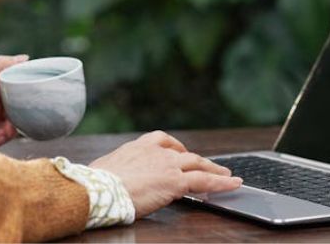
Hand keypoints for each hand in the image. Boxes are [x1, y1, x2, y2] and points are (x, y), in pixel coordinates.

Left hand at [0, 54, 27, 148]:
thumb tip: (23, 58)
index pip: (17, 76)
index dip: (22, 88)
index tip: (23, 98)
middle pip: (20, 100)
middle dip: (15, 116)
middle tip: (5, 124)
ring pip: (17, 118)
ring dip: (7, 130)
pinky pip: (11, 131)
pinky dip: (2, 137)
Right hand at [90, 130, 242, 217]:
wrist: (100, 189)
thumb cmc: (96, 183)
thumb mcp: (105, 169)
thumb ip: (117, 169)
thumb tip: (110, 176)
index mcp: (137, 147)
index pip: (161, 140)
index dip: (174, 147)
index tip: (179, 152)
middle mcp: (155, 151)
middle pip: (184, 152)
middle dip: (198, 159)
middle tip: (209, 165)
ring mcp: (167, 165)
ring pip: (198, 164)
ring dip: (215, 169)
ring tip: (227, 175)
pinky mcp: (175, 182)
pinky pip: (205, 181)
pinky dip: (222, 183)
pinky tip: (233, 184)